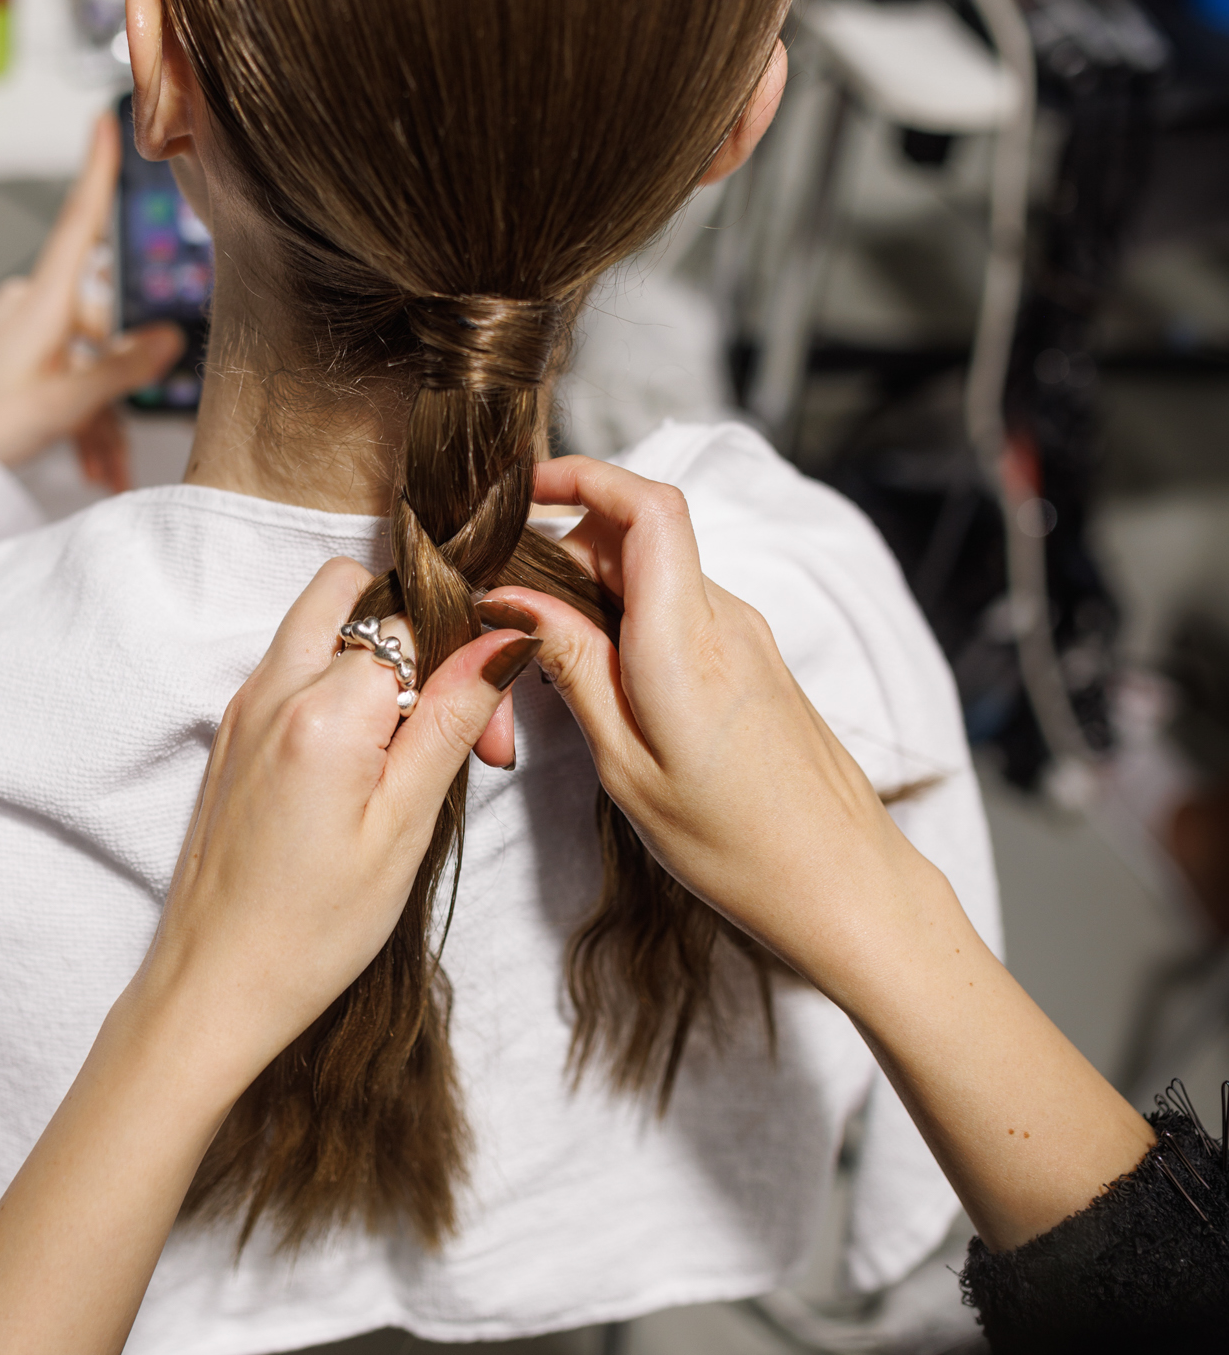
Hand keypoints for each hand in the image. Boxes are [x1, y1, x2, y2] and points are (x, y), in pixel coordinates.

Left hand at [0, 113, 182, 478]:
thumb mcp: (62, 403)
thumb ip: (119, 369)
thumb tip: (168, 339)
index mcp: (43, 303)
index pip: (81, 222)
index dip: (97, 172)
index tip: (106, 124)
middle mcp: (33, 308)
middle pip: (101, 327)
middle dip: (120, 386)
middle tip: (122, 448)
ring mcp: (20, 334)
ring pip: (84, 362)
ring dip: (101, 417)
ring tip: (102, 470)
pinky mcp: (9, 360)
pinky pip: (61, 378)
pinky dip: (78, 419)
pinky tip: (87, 463)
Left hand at [131, 560, 540, 1099]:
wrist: (214, 986)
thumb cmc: (312, 928)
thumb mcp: (405, 826)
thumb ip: (453, 718)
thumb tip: (504, 638)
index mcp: (322, 709)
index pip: (416, 621)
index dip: (467, 667)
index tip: (488, 742)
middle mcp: (271, 689)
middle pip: (360, 595)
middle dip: (420, 637)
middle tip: (452, 724)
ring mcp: (244, 706)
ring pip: (324, 623)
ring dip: (379, 658)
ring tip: (409, 748)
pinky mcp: (233, 732)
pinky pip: (296, 667)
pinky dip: (341, 687)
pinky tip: (367, 763)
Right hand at [476, 457, 917, 998]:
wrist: (841, 879)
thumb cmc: (736, 842)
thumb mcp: (626, 764)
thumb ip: (571, 667)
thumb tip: (512, 600)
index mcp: (685, 639)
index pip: (646, 506)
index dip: (582, 476)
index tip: (525, 492)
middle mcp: (724, 619)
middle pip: (636, 535)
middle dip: (565, 554)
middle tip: (513, 619)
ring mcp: (745, 635)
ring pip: (654, 574)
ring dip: (594, 596)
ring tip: (555, 671)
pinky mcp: (753, 658)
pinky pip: (678, 610)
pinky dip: (629, 624)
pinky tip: (606, 686)